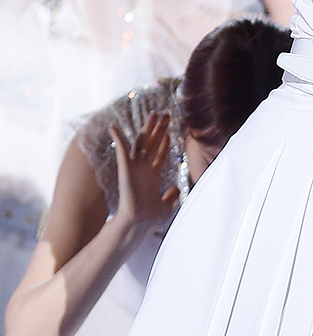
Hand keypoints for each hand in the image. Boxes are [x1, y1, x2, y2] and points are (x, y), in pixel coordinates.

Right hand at [110, 113, 179, 231]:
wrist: (139, 221)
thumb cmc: (150, 217)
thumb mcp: (166, 205)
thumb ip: (172, 196)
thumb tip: (176, 189)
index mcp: (153, 175)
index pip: (159, 154)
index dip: (164, 142)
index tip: (169, 131)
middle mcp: (144, 168)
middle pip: (152, 143)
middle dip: (159, 129)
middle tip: (166, 114)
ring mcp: (134, 167)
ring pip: (141, 143)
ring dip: (147, 128)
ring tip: (154, 114)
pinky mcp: (125, 169)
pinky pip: (121, 151)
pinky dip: (117, 139)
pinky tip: (114, 128)